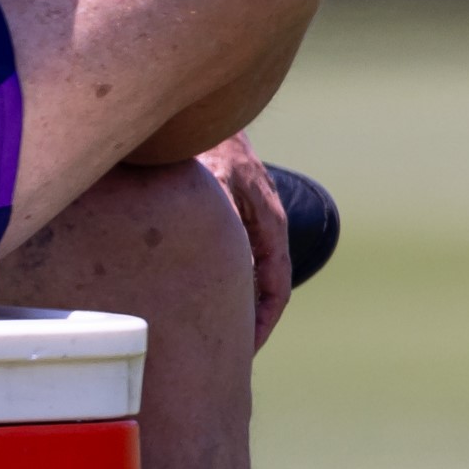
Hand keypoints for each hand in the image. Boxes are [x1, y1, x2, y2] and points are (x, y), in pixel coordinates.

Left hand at [199, 133, 292, 349]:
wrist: (202, 110)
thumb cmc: (209, 143)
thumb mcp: (217, 181)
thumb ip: (225, 217)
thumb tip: (232, 262)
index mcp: (270, 225)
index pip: (276, 288)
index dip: (262, 324)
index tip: (244, 351)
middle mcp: (263, 227)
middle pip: (264, 289)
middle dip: (248, 324)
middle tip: (227, 359)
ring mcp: (249, 221)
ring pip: (247, 276)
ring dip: (234, 306)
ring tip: (211, 338)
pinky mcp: (230, 217)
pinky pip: (233, 261)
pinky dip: (220, 285)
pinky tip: (192, 297)